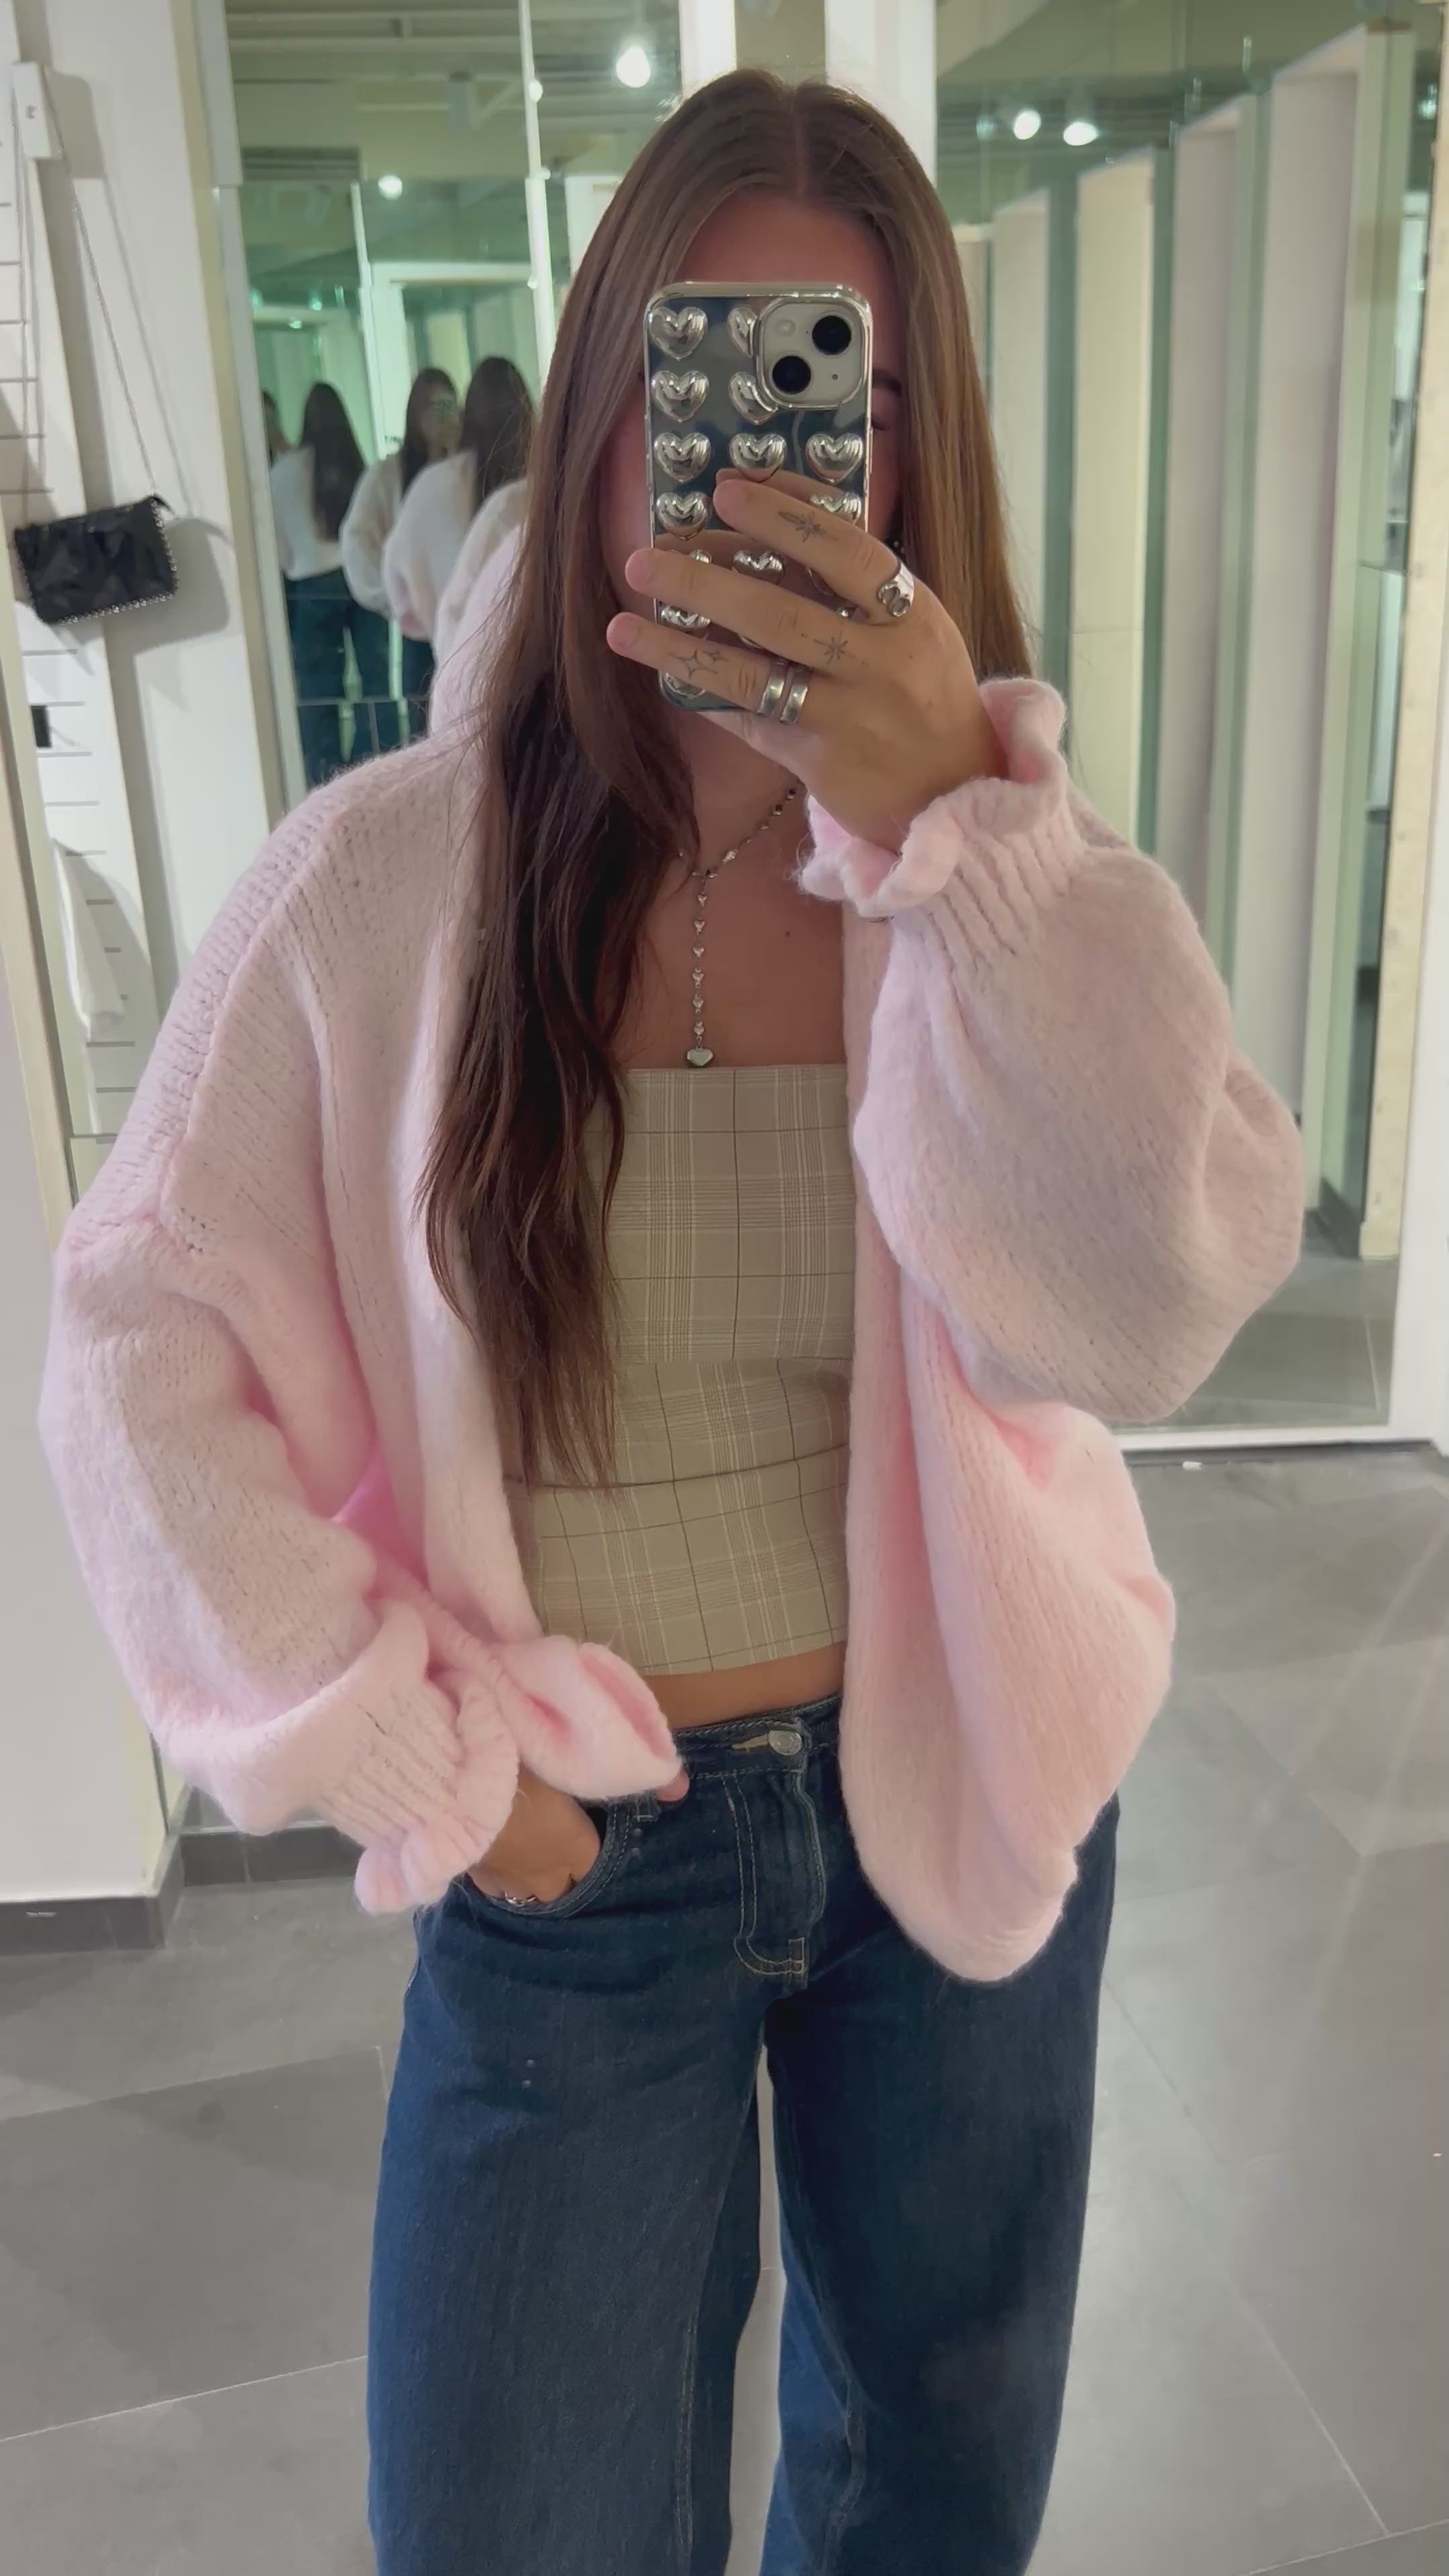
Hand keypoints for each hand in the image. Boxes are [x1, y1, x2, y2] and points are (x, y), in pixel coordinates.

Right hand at [469, 1762, 687, 1903]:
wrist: (443, 1782)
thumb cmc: (514, 1763)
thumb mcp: (570, 1757)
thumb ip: (626, 1772)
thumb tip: (682, 1789)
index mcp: (571, 1849)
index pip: (595, 1870)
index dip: (597, 1855)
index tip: (595, 1840)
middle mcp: (539, 1876)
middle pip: (560, 1891)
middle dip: (564, 1875)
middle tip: (561, 1847)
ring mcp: (499, 1879)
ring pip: (522, 1891)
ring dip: (528, 1875)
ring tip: (527, 1850)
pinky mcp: (466, 1874)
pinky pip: (489, 1882)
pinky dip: (496, 1868)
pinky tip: (491, 1849)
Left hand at [606, 470, 1002, 850]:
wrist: (957, 789)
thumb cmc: (923, 691)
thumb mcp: (910, 622)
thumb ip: (851, 577)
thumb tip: (768, 508)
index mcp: (909, 610)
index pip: (844, 548)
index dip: (783, 515)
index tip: (725, 488)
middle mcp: (881, 660)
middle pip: (782, 609)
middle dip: (707, 577)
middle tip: (647, 553)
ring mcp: (849, 715)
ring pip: (755, 672)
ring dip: (684, 644)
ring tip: (624, 623)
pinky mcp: (821, 763)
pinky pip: (750, 721)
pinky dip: (707, 693)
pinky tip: (662, 670)